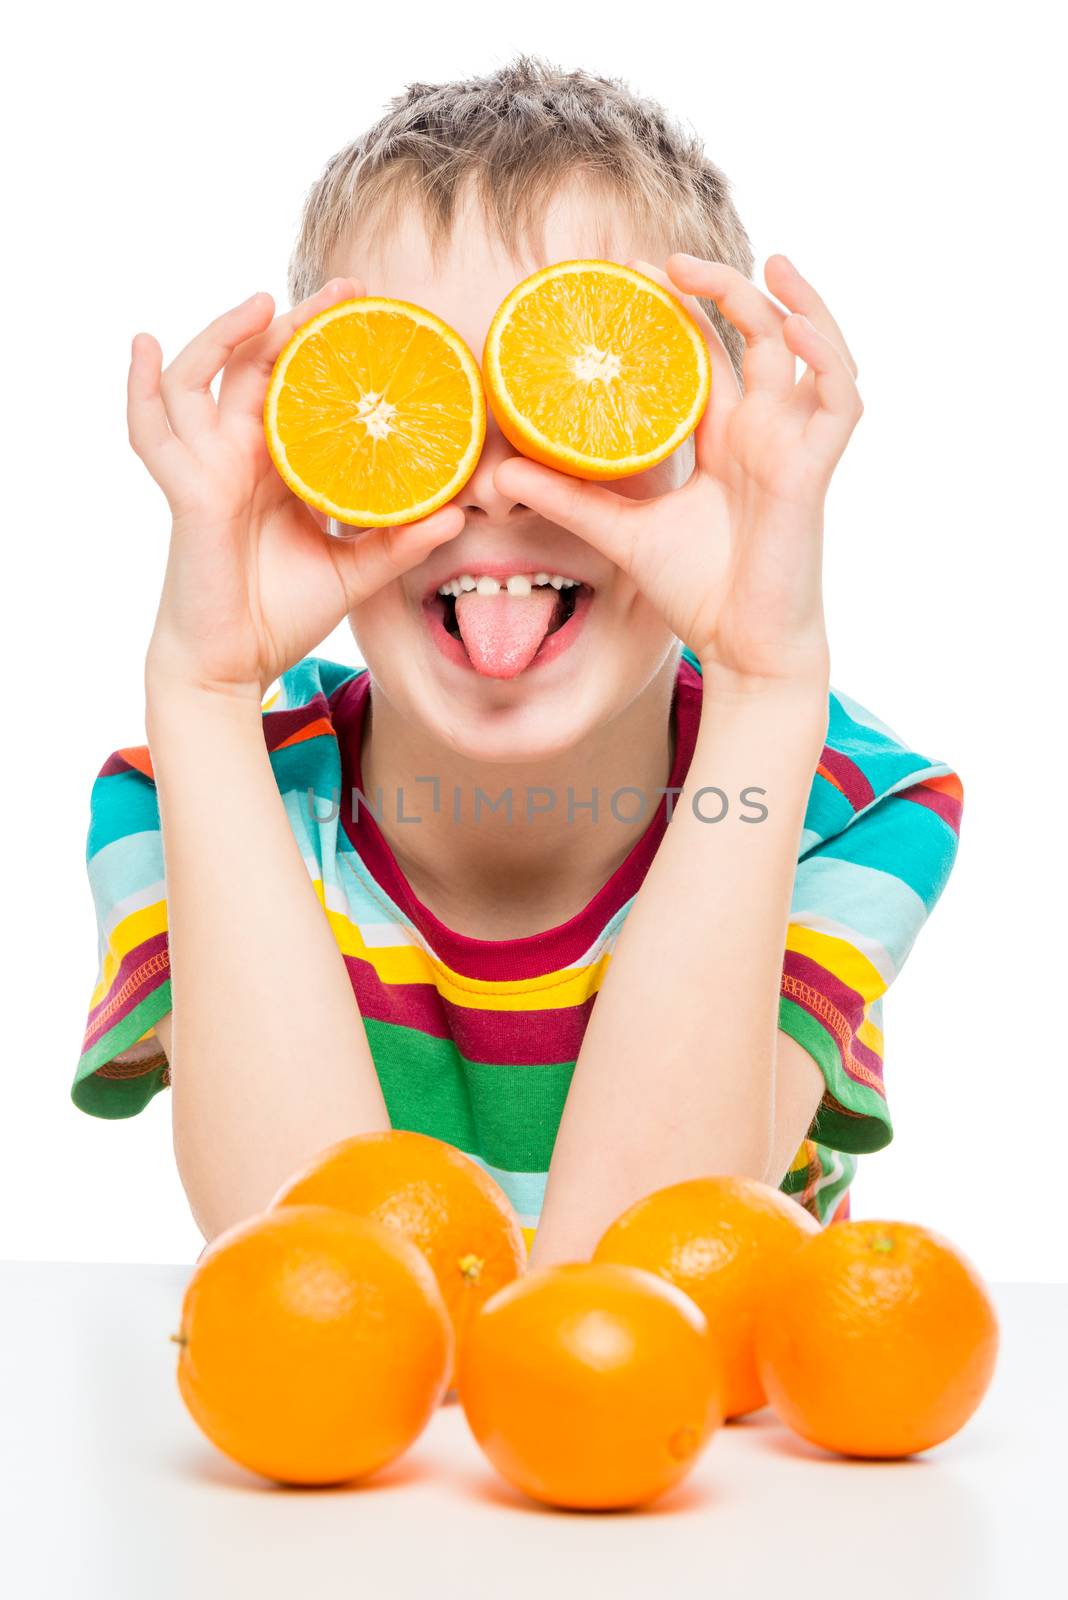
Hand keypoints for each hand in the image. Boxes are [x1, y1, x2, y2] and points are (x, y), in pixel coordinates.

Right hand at [129, 278, 464, 699]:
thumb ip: (399, 541)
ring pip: (201, 377)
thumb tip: (459, 513)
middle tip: (347, 291)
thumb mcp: (354, 571)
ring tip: (266, 302)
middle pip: (257, 365)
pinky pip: (154, 430)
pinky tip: (140, 345)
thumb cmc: (281, 612)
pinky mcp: (189, 490)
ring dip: (225, 333)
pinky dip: (139, 386)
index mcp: (279, 464)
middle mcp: (239, 454)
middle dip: (296, 322)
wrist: (235, 664)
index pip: (300, 387)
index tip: (373, 315)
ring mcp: (208, 466)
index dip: (325, 348)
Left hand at [493, 255, 862, 695]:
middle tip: (667, 261)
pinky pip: (839, 400)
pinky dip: (826, 358)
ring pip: (811, 349)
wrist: (741, 647)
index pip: (708, 353)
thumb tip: (500, 471)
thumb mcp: (620, 532)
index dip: (681, 307)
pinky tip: (798, 329)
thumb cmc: (697, 591)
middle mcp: (763, 429)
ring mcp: (793, 444)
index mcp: (724, 436)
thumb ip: (568, 497)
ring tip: (760, 263)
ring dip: (792, 301)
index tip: (633, 271)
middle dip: (722, 287)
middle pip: (757, 333)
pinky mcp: (815, 469)